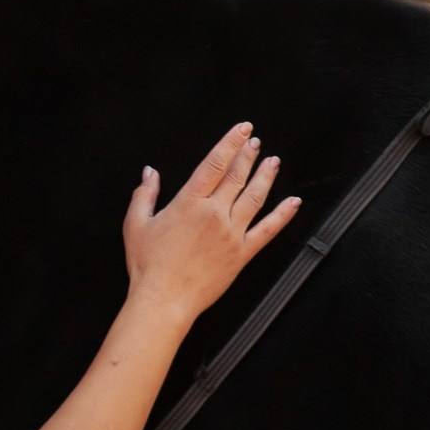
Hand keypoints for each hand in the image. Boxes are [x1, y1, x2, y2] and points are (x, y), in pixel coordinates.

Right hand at [122, 121, 299, 325]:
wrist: (164, 299)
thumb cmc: (148, 265)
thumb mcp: (136, 224)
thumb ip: (144, 194)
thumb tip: (150, 172)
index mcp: (189, 203)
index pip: (215, 163)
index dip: (231, 143)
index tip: (242, 130)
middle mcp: (214, 214)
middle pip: (237, 176)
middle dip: (248, 155)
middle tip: (256, 142)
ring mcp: (232, 233)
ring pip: (255, 197)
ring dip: (266, 176)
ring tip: (273, 161)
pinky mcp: (242, 253)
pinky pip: (268, 230)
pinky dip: (283, 215)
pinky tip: (293, 203)